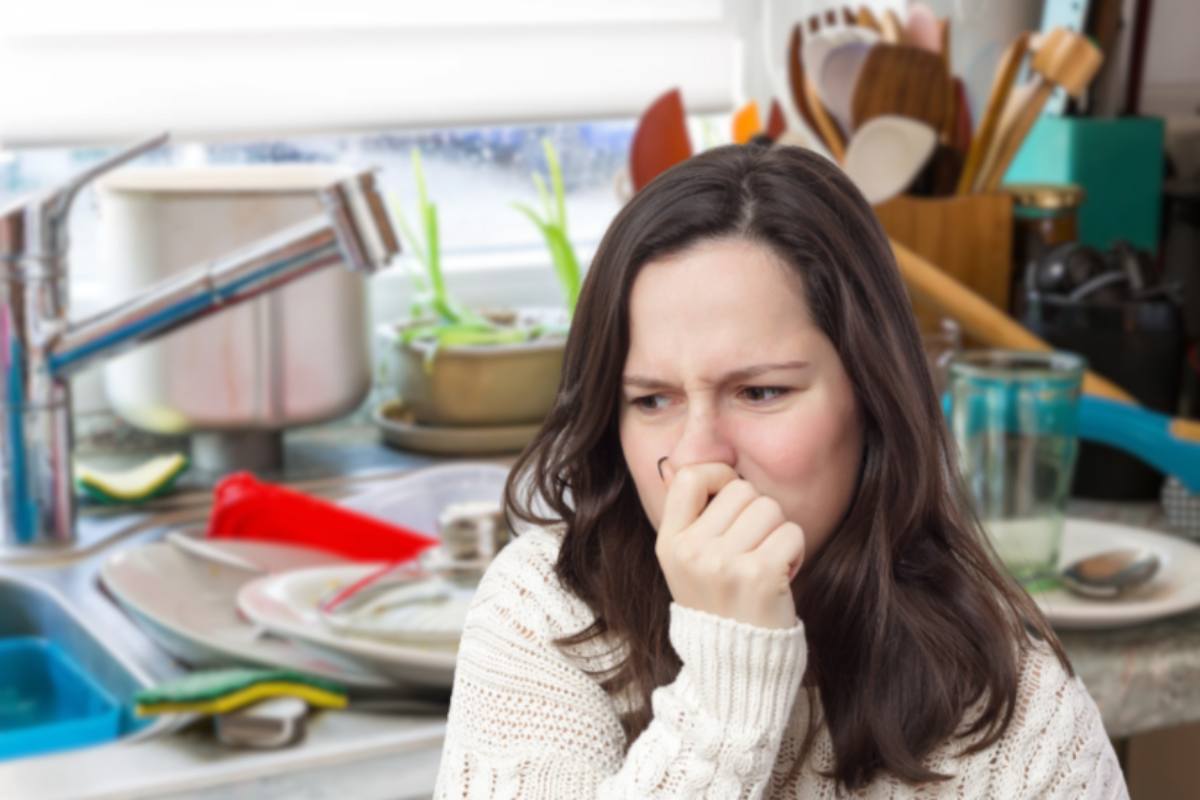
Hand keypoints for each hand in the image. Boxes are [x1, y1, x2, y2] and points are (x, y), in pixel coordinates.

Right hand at [655, 462, 804, 628]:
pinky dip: (795, 551)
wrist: (736, 667)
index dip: (719, 478)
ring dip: (778, 532)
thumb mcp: (686, 564)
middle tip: (752, 547)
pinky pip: (792, 532)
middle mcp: (692, 552)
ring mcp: (724, 564)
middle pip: (742, 491)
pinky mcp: (760, 576)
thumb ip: (690, 518)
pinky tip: (782, 574)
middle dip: (756, 513)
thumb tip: (690, 465)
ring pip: (770, 508)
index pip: (690, 477)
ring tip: (766, 562)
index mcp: (670, 544)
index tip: (730, 501)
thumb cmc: (718, 605)